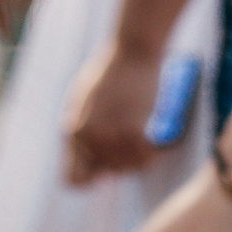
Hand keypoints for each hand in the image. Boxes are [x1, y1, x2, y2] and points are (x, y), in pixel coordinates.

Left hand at [64, 41, 162, 183]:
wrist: (131, 50)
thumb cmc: (110, 72)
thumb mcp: (84, 101)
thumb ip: (83, 130)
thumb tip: (92, 163)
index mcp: (71, 130)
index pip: (74, 181)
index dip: (91, 177)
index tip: (106, 166)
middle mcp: (86, 137)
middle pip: (108, 173)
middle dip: (122, 161)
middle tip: (135, 139)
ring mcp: (109, 135)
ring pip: (129, 169)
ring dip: (140, 157)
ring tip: (147, 139)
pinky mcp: (133, 130)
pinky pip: (145, 159)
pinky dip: (155, 153)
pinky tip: (159, 142)